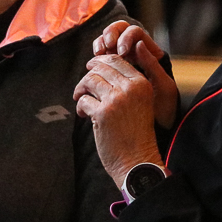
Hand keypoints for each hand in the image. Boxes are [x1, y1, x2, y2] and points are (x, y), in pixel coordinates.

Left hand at [74, 24, 174, 186]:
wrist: (138, 160)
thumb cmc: (137, 134)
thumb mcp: (141, 103)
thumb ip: (126, 86)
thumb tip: (99, 69)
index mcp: (141, 84)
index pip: (116, 60)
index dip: (100, 61)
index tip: (91, 68)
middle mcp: (130, 88)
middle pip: (100, 68)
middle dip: (88, 76)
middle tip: (82, 88)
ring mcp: (116, 100)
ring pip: (90, 81)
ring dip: (81, 90)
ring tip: (81, 101)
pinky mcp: (102, 113)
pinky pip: (83, 100)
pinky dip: (80, 107)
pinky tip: (84, 115)